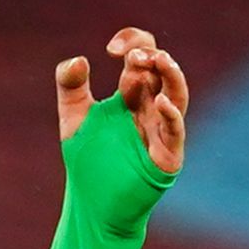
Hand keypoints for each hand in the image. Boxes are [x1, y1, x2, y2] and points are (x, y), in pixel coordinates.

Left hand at [54, 26, 188, 179]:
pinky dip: (171, 114)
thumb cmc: (88, 162)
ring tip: (159, 61)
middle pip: (161, 71)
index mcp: (131, 94)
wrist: (94, 205)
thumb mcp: (73, 120)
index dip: (132, 43)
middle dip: (151, 57)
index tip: (112, 48)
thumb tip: (78, 60)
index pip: (142, 55)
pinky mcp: (167, 155)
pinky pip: (175, 130)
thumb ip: (70, 88)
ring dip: (171, 75)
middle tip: (132, 55)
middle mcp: (151, 107)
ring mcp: (162, 129)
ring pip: (178, 94)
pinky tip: (159, 102)